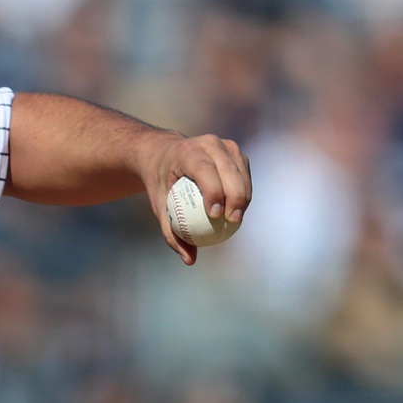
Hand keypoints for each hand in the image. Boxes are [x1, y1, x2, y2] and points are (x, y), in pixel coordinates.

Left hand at [139, 131, 250, 264]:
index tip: (215, 215)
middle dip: (235, 196)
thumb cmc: (160, 182)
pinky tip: (239, 209)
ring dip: (243, 195)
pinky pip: (244, 173)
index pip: (204, 170)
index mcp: (187, 152)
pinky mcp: (234, 151)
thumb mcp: (158, 204)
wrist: (164, 153)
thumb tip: (189, 259)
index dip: (213, 191)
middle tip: (232, 221)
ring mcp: (224, 145)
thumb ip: (171, 231)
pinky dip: (244, 190)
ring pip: (240, 172)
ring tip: (237, 218)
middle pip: (228, 170)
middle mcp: (208, 143)